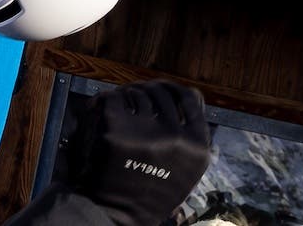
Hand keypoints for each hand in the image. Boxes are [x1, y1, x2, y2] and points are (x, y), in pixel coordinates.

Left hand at [59, 80, 211, 223]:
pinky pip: (114, 99)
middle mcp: (175, 136)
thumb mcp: (186, 170)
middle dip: (147, 90)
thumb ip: (191, 138)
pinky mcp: (116, 128)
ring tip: (121, 106)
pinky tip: (105, 109)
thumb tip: (191, 98)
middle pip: (162, 91)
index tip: (163, 89)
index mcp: (196, 146)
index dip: (174, 90)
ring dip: (128, 95)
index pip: (191, 98)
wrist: (119, 213)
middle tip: (137, 93)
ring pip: (137, 93)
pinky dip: (108, 101)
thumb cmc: (151, 193)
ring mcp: (145, 131)